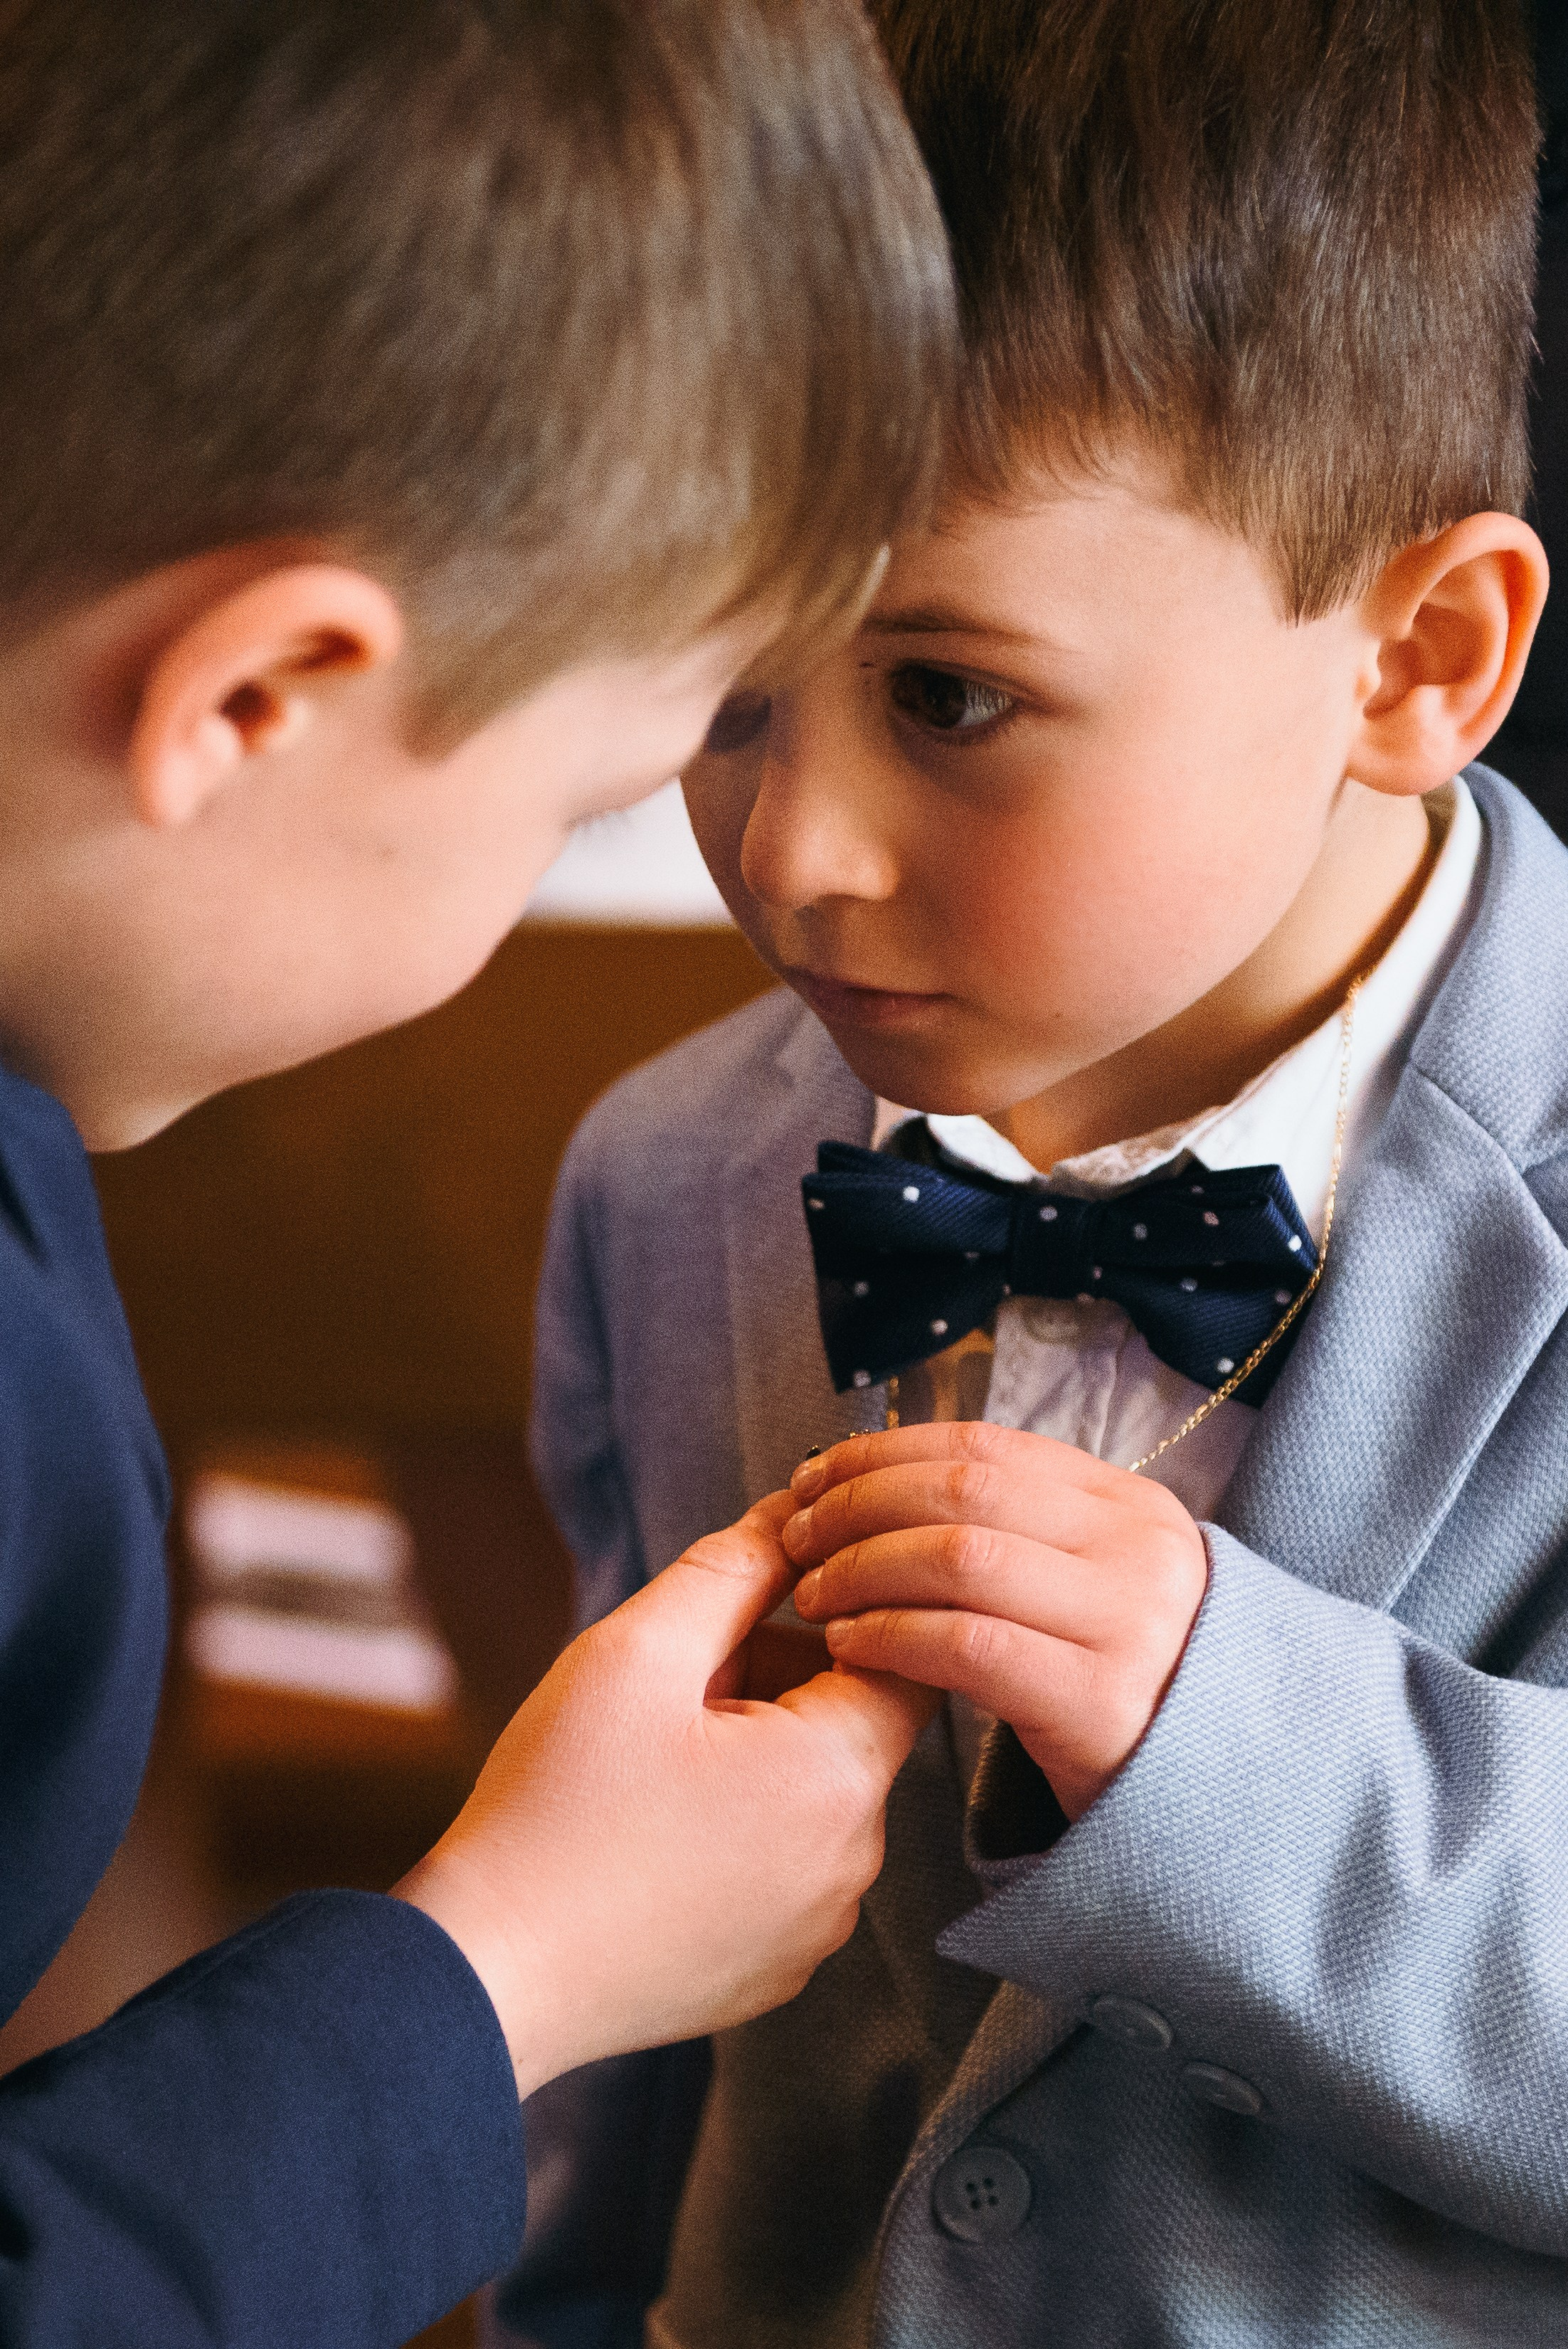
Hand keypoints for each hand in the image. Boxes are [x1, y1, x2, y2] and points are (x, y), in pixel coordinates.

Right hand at [395, 1491, 934, 2094]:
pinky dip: (735, 1826)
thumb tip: (792, 1514)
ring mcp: (817, 1927)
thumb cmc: (558, 1809)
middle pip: (850, 1723)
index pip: (904, 1655)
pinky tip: (649, 1830)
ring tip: (647, 1759)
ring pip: (813, 1792)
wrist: (486, 1976)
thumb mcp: (639, 1652)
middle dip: (772, 1678)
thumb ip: (732, 1568)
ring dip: (751, 1750)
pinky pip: (783, 1863)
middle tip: (670, 1684)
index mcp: (839, 1776)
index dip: (838, 1604)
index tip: (761, 1593)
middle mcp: (855, 1862)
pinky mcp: (775, 1969)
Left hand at [785, 1423, 1208, 1823]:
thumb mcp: (1093, 1584)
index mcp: (1127, 1504)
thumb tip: (878, 1483)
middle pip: (962, 1493)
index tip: (813, 1476)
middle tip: (796, 1537)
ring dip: (864, 1569)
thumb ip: (1019, 1532)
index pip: (982, 1445)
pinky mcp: (1101, 1701)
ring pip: (959, 1559)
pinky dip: (890, 1637)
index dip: (881, 1454)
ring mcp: (1127, 1622)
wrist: (1225, 1792)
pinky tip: (849, 1647)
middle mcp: (1136, 1549)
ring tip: (815, 1596)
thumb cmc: (1125, 1685)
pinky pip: (967, 1646)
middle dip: (858, 1506)